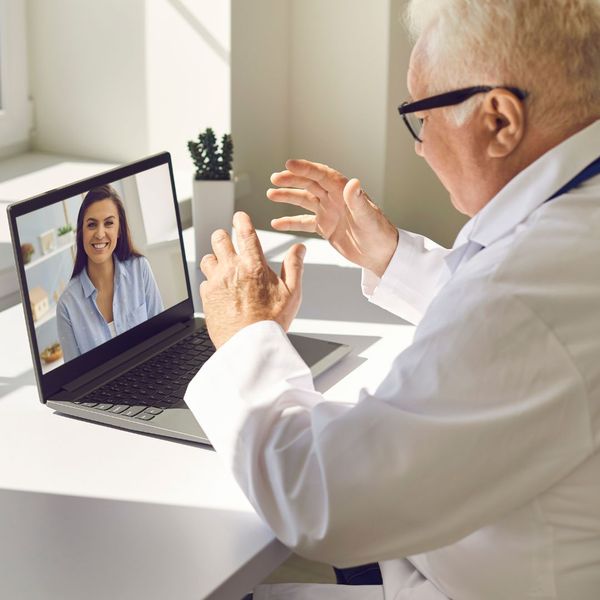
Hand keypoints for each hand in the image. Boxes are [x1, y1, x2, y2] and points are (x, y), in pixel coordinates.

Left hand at [199, 211, 305, 348]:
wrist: (250, 346)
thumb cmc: (272, 322)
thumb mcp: (292, 293)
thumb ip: (295, 266)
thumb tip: (299, 248)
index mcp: (254, 265)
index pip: (244, 232)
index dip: (241, 220)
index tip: (240, 217)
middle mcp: (232, 269)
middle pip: (218, 238)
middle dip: (224, 237)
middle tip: (229, 242)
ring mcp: (216, 282)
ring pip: (208, 258)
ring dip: (215, 259)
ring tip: (224, 267)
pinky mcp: (206, 296)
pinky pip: (204, 281)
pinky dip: (212, 282)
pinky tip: (221, 290)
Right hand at [267, 159, 398, 276]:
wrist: (382, 254)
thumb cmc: (379, 234)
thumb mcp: (368, 217)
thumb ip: (358, 200)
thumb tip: (352, 182)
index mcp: (344, 192)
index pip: (322, 175)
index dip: (306, 168)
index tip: (289, 164)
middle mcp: (335, 199)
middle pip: (310, 184)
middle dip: (292, 180)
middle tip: (274, 179)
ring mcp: (329, 212)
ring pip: (304, 200)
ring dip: (288, 197)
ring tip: (270, 194)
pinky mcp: (326, 227)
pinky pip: (304, 222)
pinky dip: (290, 222)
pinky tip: (276, 224)